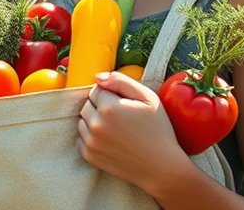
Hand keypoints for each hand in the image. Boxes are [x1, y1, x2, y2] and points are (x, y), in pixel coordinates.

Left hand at [78, 72, 185, 189]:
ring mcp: (91, 142)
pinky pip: (82, 137)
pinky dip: (92, 136)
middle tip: (122, 116)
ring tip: (116, 128)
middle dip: (101, 106)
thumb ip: (121, 81)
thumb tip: (98, 77)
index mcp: (109, 107)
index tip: (125, 104)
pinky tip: (111, 140)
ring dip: (94, 120)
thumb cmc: (158, 130)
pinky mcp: (89, 156)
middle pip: (87, 104)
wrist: (162, 167)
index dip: (111, 94)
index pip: (97, 89)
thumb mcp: (148, 98)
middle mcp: (96, 124)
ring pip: (83, 120)